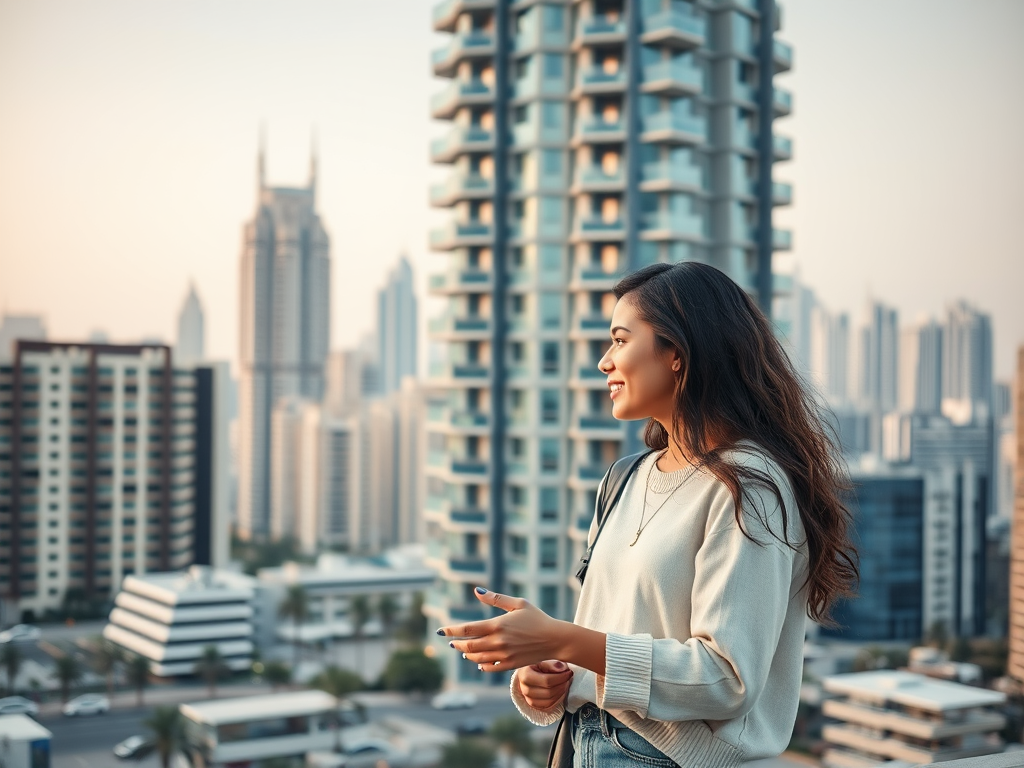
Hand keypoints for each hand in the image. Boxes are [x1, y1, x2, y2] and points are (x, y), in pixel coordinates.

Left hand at [436, 587, 565, 672]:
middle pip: (468, 646)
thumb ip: (496, 598)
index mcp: (498, 625)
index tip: (441, 631)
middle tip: (451, 642)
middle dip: (457, 644)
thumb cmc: (537, 618)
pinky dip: (481, 665)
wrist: (554, 639)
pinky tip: (479, 661)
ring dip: (467, 654)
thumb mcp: (518, 603)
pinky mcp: (510, 665)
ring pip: (477, 658)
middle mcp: (498, 642)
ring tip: (464, 651)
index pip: (467, 629)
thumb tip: (477, 591)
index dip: (452, 631)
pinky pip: (489, 667)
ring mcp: (503, 655)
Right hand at [517, 660, 572, 710]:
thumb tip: (563, 668)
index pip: (547, 680)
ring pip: (549, 700)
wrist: (528, 671)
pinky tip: (560, 690)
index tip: (568, 672)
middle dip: (562, 685)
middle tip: (568, 677)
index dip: (561, 677)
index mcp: (525, 675)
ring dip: (561, 692)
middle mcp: (525, 688)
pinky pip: (548, 705)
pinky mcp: (533, 704)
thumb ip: (552, 663)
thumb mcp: (542, 659)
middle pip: (549, 692)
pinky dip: (557, 699)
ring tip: (565, 683)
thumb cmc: (536, 664)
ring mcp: (528, 698)